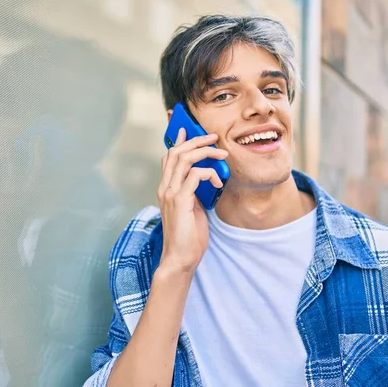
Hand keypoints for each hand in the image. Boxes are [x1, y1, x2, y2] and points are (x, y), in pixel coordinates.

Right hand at [157, 128, 227, 274]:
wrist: (181, 257)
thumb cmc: (188, 236)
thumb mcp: (192, 208)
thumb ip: (194, 191)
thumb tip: (206, 177)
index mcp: (166, 188)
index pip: (169, 157)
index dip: (179, 141)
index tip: (188, 130)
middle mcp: (165, 187)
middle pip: (177, 152)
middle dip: (197, 141)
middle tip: (214, 138)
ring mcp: (170, 193)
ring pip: (184, 159)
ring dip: (205, 152)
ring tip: (221, 154)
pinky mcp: (180, 201)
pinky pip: (195, 175)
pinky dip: (209, 174)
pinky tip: (217, 183)